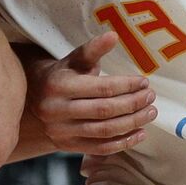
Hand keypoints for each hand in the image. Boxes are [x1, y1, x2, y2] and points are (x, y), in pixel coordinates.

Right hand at [28, 33, 156, 154]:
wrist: (35, 98)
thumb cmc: (62, 74)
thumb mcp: (75, 59)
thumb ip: (94, 49)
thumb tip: (113, 35)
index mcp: (59, 85)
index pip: (101, 88)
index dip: (127, 85)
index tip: (144, 82)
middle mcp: (57, 110)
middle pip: (104, 110)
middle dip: (132, 104)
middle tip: (150, 98)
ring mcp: (61, 131)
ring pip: (104, 131)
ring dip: (132, 123)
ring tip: (149, 113)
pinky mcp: (66, 146)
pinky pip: (99, 148)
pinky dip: (123, 143)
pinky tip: (140, 133)